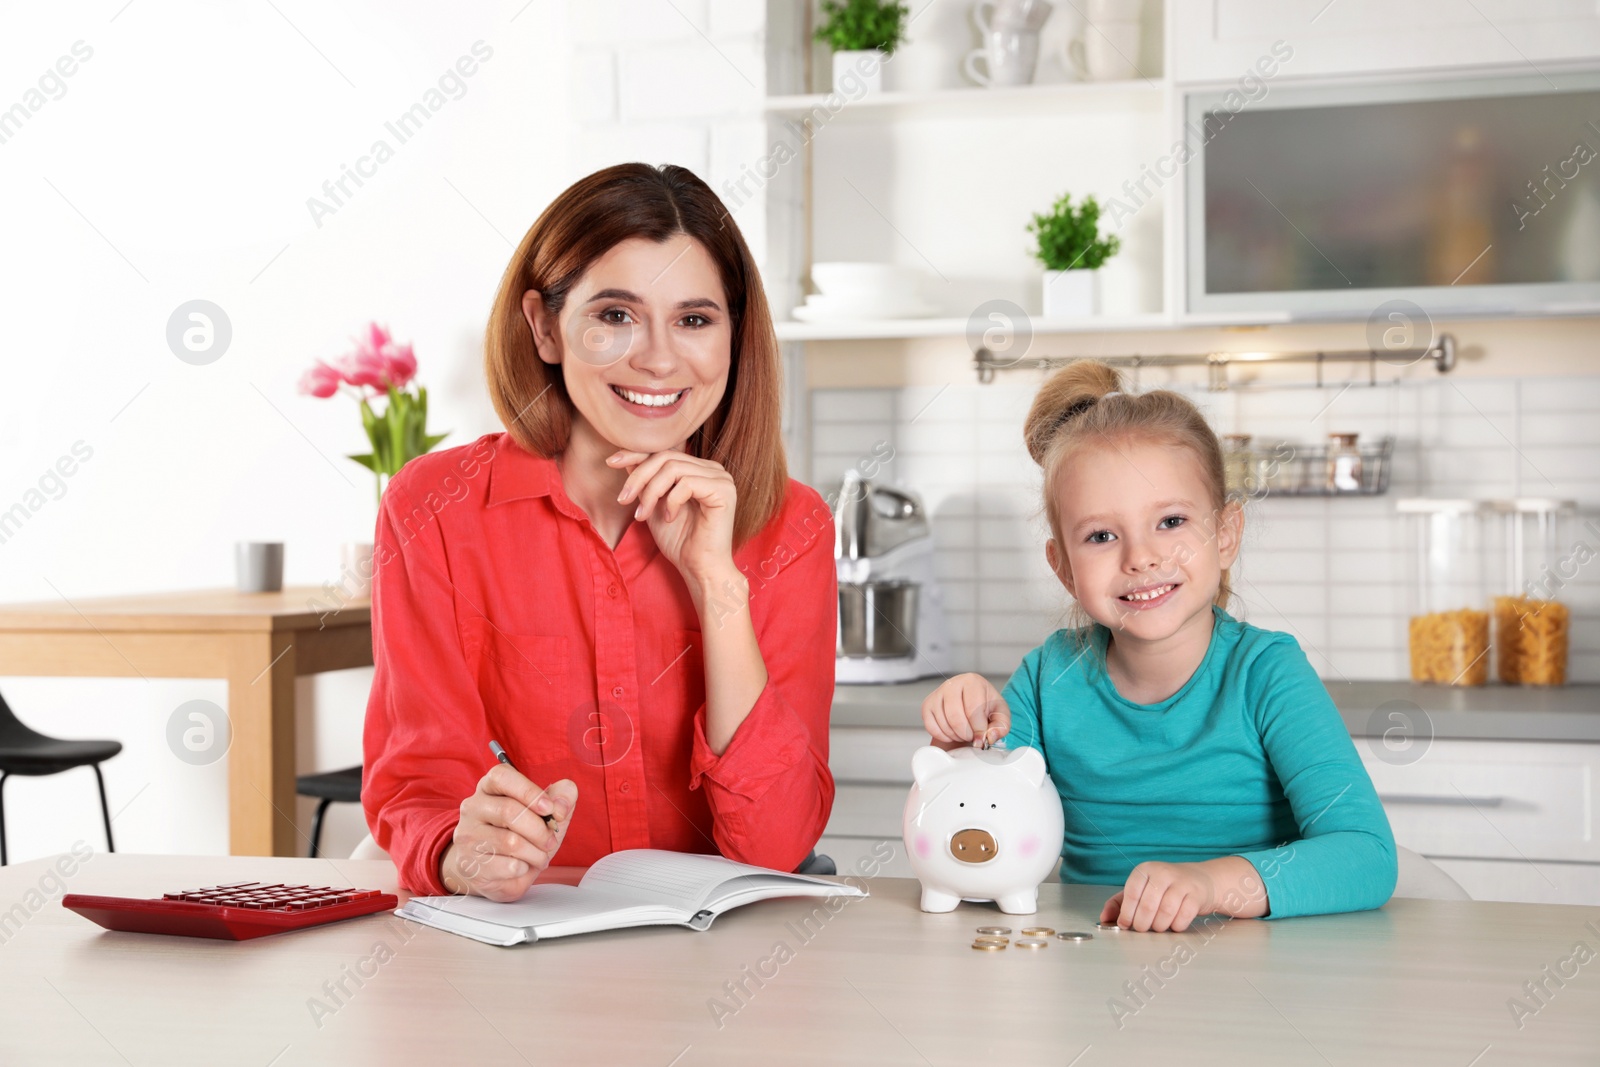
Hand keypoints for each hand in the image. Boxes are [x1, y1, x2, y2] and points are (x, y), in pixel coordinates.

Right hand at [440, 764, 576, 901]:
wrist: (491, 870)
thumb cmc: (520, 834)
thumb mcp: (544, 813)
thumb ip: (560, 798)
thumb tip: (563, 804)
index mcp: (490, 787)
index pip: (502, 776)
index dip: (529, 791)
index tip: (550, 808)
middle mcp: (473, 807)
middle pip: (509, 811)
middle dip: (540, 830)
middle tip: (551, 841)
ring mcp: (468, 836)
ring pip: (511, 842)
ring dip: (536, 853)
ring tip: (540, 857)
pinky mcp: (471, 864)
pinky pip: (508, 866)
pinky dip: (525, 869)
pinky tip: (522, 867)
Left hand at [609, 449, 735, 583]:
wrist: (699, 569)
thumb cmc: (680, 542)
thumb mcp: (654, 505)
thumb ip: (646, 482)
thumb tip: (625, 459)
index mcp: (699, 470)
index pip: (665, 451)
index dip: (636, 454)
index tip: (611, 462)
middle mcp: (713, 469)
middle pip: (666, 457)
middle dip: (639, 477)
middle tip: (623, 499)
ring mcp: (721, 478)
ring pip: (673, 468)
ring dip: (650, 492)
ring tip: (643, 514)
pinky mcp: (724, 491)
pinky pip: (686, 483)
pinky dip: (671, 501)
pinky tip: (670, 518)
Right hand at [921, 673, 1009, 750]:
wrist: (969, 703)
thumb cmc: (985, 706)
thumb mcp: (1000, 714)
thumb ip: (1001, 726)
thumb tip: (989, 737)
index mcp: (972, 681)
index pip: (973, 709)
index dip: (979, 729)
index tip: (982, 739)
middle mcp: (952, 684)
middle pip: (956, 718)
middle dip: (966, 734)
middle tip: (972, 736)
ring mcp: (937, 694)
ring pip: (944, 724)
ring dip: (956, 736)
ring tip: (964, 732)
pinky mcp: (927, 705)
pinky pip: (931, 727)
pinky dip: (943, 736)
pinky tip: (952, 732)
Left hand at [1100, 860, 1219, 931]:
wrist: (1199, 879)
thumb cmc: (1165, 887)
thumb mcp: (1140, 889)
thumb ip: (1120, 903)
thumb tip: (1104, 918)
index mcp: (1144, 870)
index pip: (1131, 894)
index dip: (1127, 914)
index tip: (1125, 925)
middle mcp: (1162, 872)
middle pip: (1147, 906)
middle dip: (1142, 924)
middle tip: (1143, 928)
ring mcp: (1181, 882)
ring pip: (1166, 912)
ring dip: (1160, 926)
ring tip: (1158, 926)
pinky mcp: (1196, 894)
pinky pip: (1183, 916)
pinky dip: (1177, 926)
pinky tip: (1174, 924)